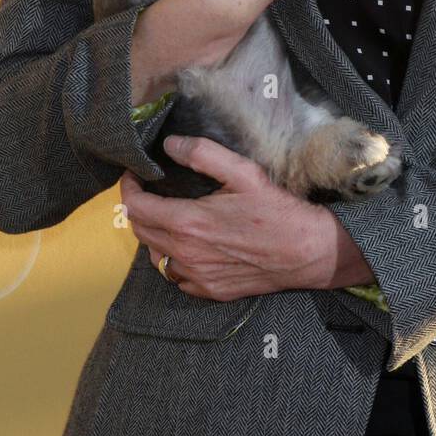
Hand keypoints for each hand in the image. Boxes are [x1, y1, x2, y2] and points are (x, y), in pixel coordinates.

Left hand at [119, 133, 375, 298]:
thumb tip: (170, 144)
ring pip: (155, 257)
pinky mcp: (210, 290)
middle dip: (138, 209)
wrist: (306, 252)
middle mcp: (184, 253)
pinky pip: (176, 277)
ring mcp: (196, 276)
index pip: (136, 206)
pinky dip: (173, 260)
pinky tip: (188, 247)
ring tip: (166, 218)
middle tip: (149, 192)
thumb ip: (203, 155)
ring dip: (153, 236)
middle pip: (140, 232)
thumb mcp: (243, 172)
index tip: (133, 175)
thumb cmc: (277, 210)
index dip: (128, 188)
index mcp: (187, 222)